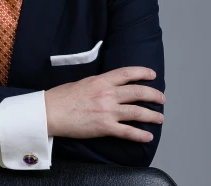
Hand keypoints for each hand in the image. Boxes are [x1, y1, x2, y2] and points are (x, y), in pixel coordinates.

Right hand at [44, 66, 164, 141]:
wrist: (49, 112)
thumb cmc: (61, 97)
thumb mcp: (83, 82)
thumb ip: (98, 83)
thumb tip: (109, 86)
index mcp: (101, 81)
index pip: (127, 73)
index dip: (143, 73)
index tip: (152, 75)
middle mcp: (107, 94)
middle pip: (138, 92)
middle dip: (154, 95)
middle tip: (161, 98)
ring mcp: (107, 110)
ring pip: (137, 112)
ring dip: (152, 115)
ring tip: (160, 118)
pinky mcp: (104, 126)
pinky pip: (127, 131)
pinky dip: (140, 135)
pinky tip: (148, 136)